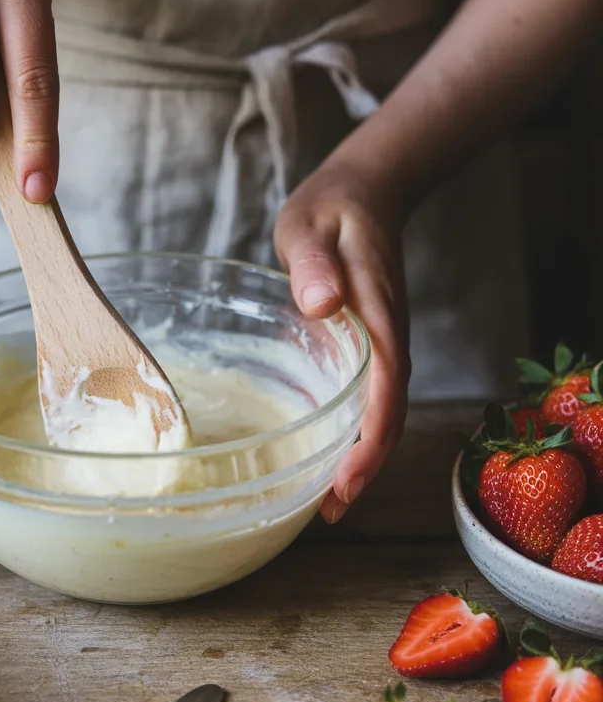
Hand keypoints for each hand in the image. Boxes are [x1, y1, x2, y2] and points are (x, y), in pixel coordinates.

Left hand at [274, 167, 409, 522]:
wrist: (365, 192)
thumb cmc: (331, 210)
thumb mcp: (310, 226)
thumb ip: (313, 262)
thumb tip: (322, 301)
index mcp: (376, 312)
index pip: (384, 387)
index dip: (370, 439)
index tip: (347, 478)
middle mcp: (389, 336)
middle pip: (391, 414)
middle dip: (366, 466)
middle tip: (331, 509)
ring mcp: (386, 343)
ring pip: (386, 413)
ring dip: (364, 458)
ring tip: (330, 501)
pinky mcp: (375, 346)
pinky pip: (376, 399)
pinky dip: (360, 434)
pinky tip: (334, 456)